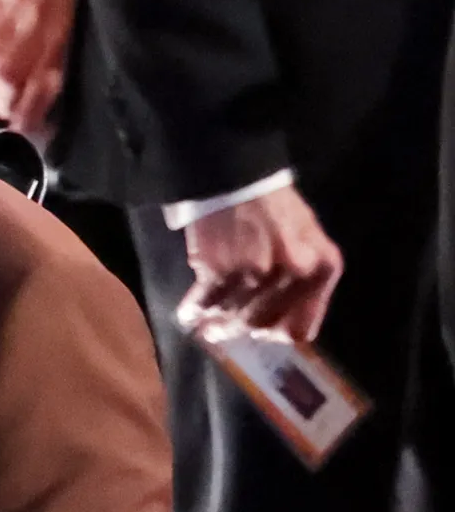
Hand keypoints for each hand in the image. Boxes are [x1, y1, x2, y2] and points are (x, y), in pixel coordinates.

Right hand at [179, 185, 342, 341]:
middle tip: (227, 329)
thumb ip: (305, 282)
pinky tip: (189, 313)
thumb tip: (283, 327)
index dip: (278, 334)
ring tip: (206, 324)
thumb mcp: (308, 239)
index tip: (261, 332)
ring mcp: (254, 275)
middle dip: (242, 329)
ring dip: (216, 324)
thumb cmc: (274, 207)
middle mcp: (293, 275)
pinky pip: (204, 306)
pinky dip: (193, 312)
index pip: (300, 329)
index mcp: (321, 268)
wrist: (236, 177)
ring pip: (232, 318)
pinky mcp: (218, 271)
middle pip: (262, 326)